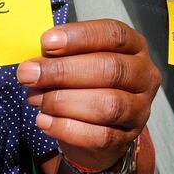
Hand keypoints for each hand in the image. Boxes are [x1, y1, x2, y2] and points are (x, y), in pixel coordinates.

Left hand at [17, 19, 160, 170]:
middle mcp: (144, 75)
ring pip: (107, 105)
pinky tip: (43, 121)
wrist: (96, 128)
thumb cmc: (85, 83)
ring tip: (35, 98)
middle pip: (110, 69)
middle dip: (64, 71)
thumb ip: (60, 55)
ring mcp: (140, 109)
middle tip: (29, 74)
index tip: (46, 42)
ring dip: (63, 101)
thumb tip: (34, 63)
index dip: (80, 37)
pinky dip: (66, 128)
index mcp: (134, 46)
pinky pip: (100, 136)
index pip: (113, 34)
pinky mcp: (128, 139)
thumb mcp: (78, 59)